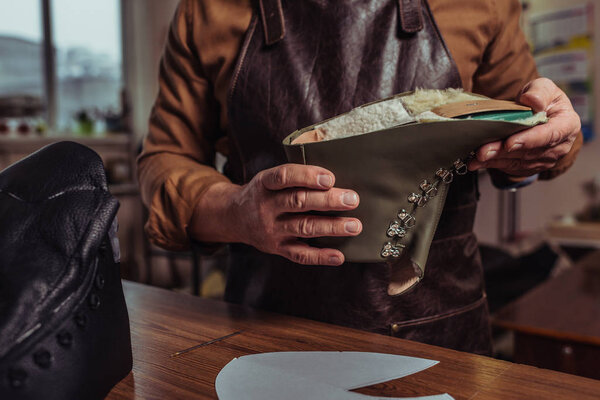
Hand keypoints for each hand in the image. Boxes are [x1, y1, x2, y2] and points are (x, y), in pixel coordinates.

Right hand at [190, 164, 361, 265]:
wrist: (233, 217)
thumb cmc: (263, 193)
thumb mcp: (269, 178)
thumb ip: (294, 177)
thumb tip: (335, 178)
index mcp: (265, 184)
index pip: (284, 177)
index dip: (307, 176)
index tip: (330, 178)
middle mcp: (266, 206)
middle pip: (299, 202)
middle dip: (328, 201)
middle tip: (353, 199)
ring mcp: (271, 229)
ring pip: (303, 228)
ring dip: (331, 227)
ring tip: (354, 226)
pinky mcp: (276, 248)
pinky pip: (300, 255)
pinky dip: (320, 256)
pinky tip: (339, 256)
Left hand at [468, 77, 580, 176]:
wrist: (538, 114)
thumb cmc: (542, 100)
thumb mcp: (544, 88)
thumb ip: (540, 92)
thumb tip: (532, 100)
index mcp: (567, 125)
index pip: (550, 135)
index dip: (529, 140)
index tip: (510, 143)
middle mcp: (558, 147)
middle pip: (528, 152)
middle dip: (503, 152)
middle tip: (483, 151)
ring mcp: (543, 159)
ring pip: (517, 162)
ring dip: (494, 160)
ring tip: (476, 157)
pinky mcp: (529, 166)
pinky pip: (509, 167)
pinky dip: (491, 164)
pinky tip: (477, 162)